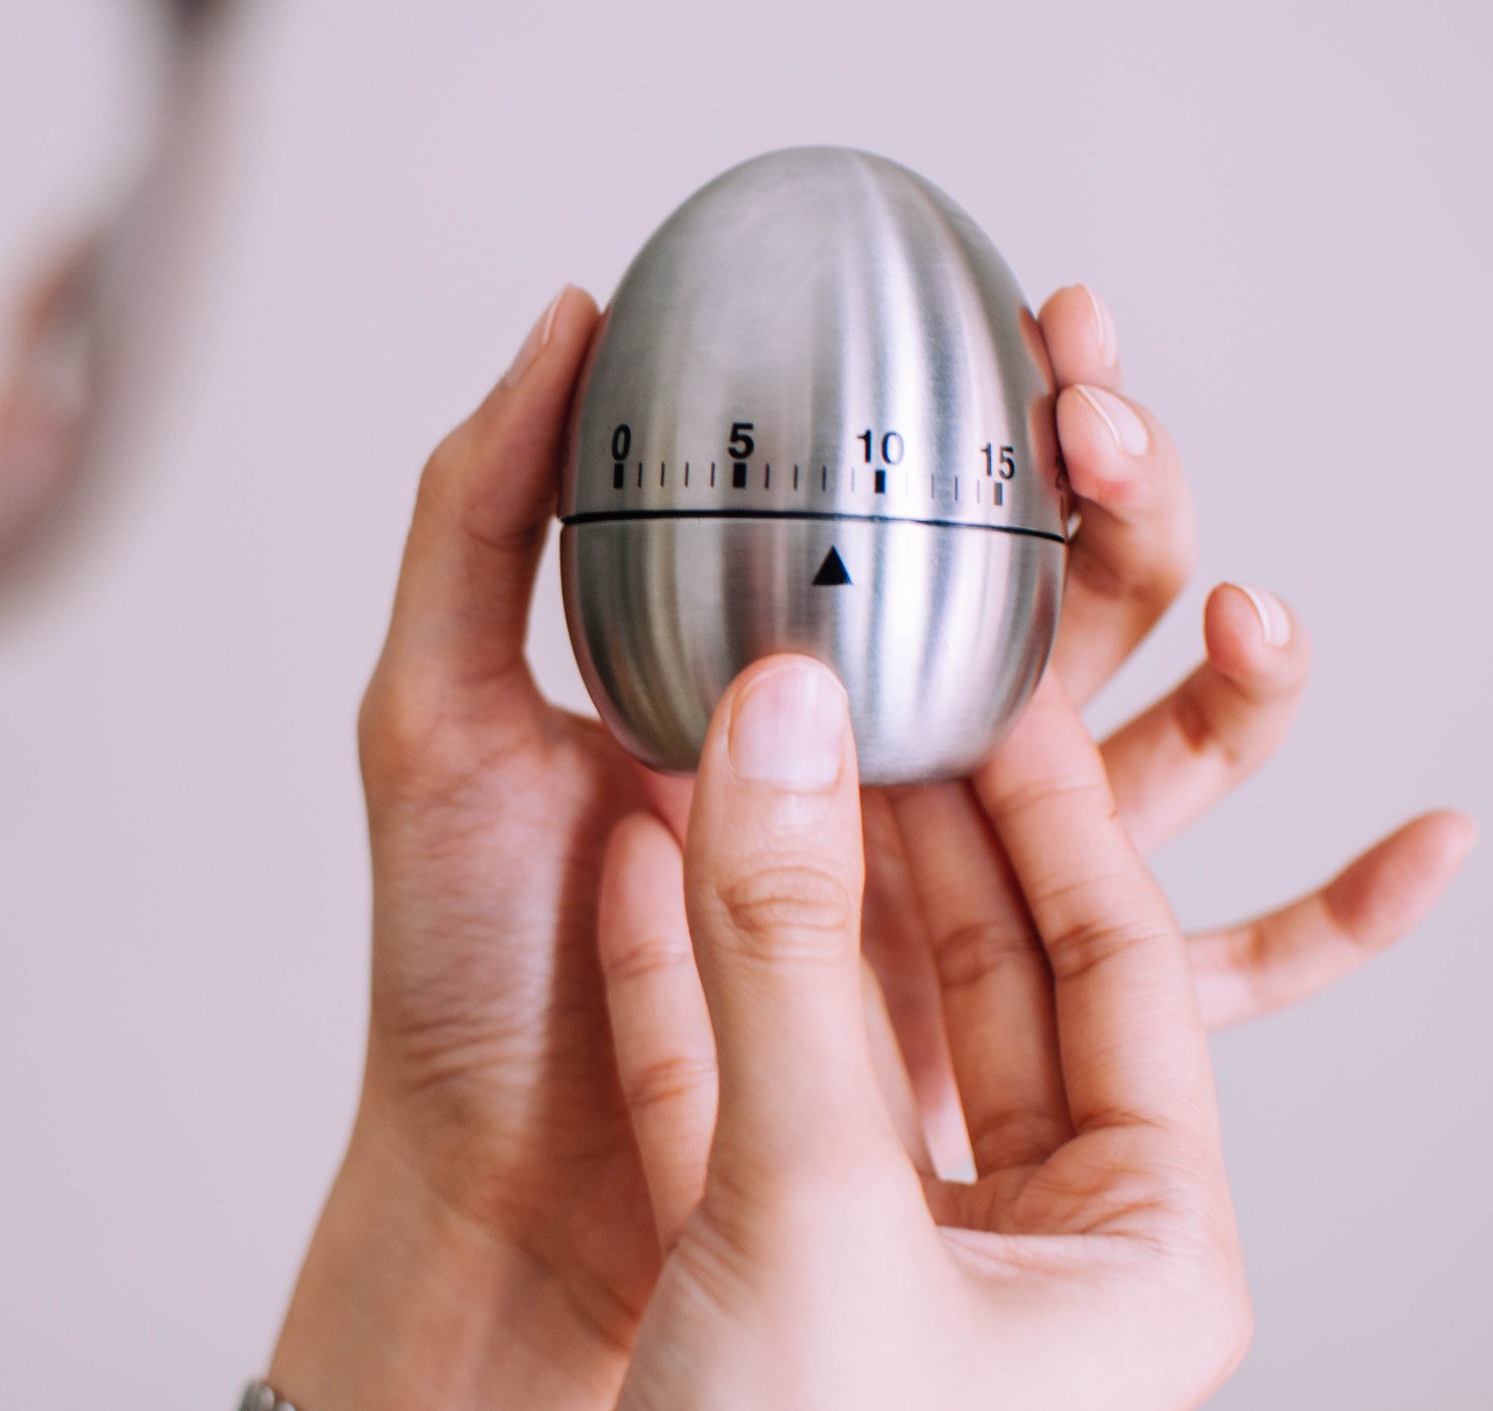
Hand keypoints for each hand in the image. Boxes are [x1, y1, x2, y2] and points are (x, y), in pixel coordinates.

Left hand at [267, 285, 1466, 1408]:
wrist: (503, 1191)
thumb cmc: (461, 971)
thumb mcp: (436, 712)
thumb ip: (485, 521)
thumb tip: (571, 315)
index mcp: (778, 685)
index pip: (933, 524)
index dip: (1004, 423)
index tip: (1051, 331)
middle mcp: (887, 776)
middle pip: (1070, 614)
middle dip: (1125, 511)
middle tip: (1111, 442)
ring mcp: (960, 903)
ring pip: (1163, 760)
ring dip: (1243, 673)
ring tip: (1251, 620)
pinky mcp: (1015, 1034)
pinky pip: (1215, 971)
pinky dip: (1336, 914)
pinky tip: (1416, 846)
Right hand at [613, 659, 1249, 1410]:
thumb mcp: (810, 1206)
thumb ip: (787, 957)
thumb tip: (784, 729)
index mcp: (1135, 1252)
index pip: (1115, 973)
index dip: (1046, 814)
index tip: (983, 688)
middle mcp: (1029, 1256)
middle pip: (981, 993)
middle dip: (906, 845)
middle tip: (852, 707)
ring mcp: (888, 1266)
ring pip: (844, 1038)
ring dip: (780, 906)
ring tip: (743, 768)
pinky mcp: (760, 1282)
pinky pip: (733, 1102)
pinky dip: (684, 993)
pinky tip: (642, 883)